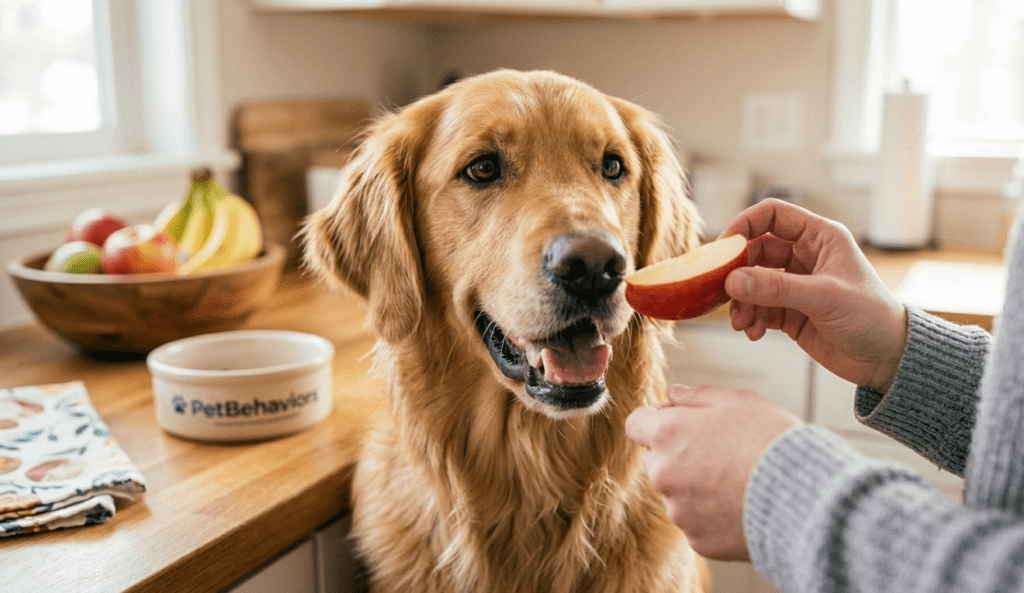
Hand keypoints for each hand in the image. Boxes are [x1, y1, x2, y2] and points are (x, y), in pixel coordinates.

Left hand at [625, 384, 800, 560]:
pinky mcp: (698, 540)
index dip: (657, 419)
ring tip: (737, 478)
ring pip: (676, 492)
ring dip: (694, 484)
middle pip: (655, 459)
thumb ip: (697, 395)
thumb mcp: (737, 400)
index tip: (681, 420)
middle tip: (717, 450)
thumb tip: (674, 393)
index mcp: (667, 435)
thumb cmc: (771, 442)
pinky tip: (741, 503)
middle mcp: (663, 475)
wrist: (803, 497)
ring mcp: (679, 511)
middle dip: (675, 453)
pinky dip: (712, 514)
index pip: (636, 424)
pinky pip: (697, 521)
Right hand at [721, 199, 907, 392]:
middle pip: (755, 251)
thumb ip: (777, 289)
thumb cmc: (871, 317)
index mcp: (820, 238)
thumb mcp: (825, 298)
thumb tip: (733, 282)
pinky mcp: (789, 312)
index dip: (745, 224)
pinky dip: (751, 319)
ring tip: (742, 322)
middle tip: (722, 291)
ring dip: (741, 301)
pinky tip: (754, 332)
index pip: (773, 215)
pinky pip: (758, 308)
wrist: (886, 359)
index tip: (723, 246)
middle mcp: (805, 256)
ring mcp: (795, 285)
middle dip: (737, 272)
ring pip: (752, 282)